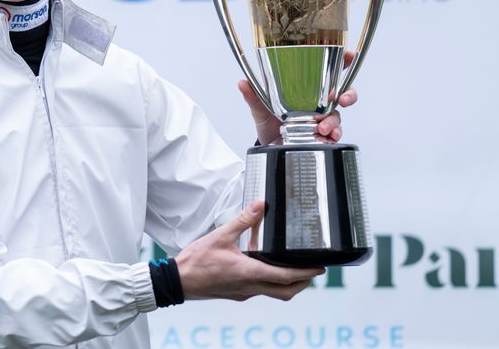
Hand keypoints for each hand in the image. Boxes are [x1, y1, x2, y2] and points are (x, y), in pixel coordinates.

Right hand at [175, 201, 323, 301]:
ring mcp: (243, 292)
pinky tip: (263, 263)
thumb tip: (259, 205)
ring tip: (293, 267)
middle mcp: (249, 286)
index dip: (306, 272)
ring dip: (286, 282)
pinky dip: (269, 278)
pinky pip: (259, 288)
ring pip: (273, 292)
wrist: (178, 281)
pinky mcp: (236, 292)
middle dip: (302, 283)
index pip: (285, 276)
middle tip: (313, 270)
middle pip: (285, 291)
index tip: (320, 268)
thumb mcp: (220, 236)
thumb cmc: (196, 262)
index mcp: (249, 272)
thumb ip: (242, 221)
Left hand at [237, 50, 357, 144]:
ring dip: (334, 121)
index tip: (349, 55)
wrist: (268, 145)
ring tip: (322, 128)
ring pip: (338, 116)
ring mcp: (321, 119)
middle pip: (343, 93)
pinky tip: (327, 138)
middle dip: (348, 95)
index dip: (344, 61)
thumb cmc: (269, 121)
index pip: (330, 71)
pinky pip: (333, 135)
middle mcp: (318, 103)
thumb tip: (242, 83)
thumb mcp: (260, 107)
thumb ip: (253, 95)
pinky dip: (332, 136)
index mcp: (308, 89)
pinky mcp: (321, 136)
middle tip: (342, 99)